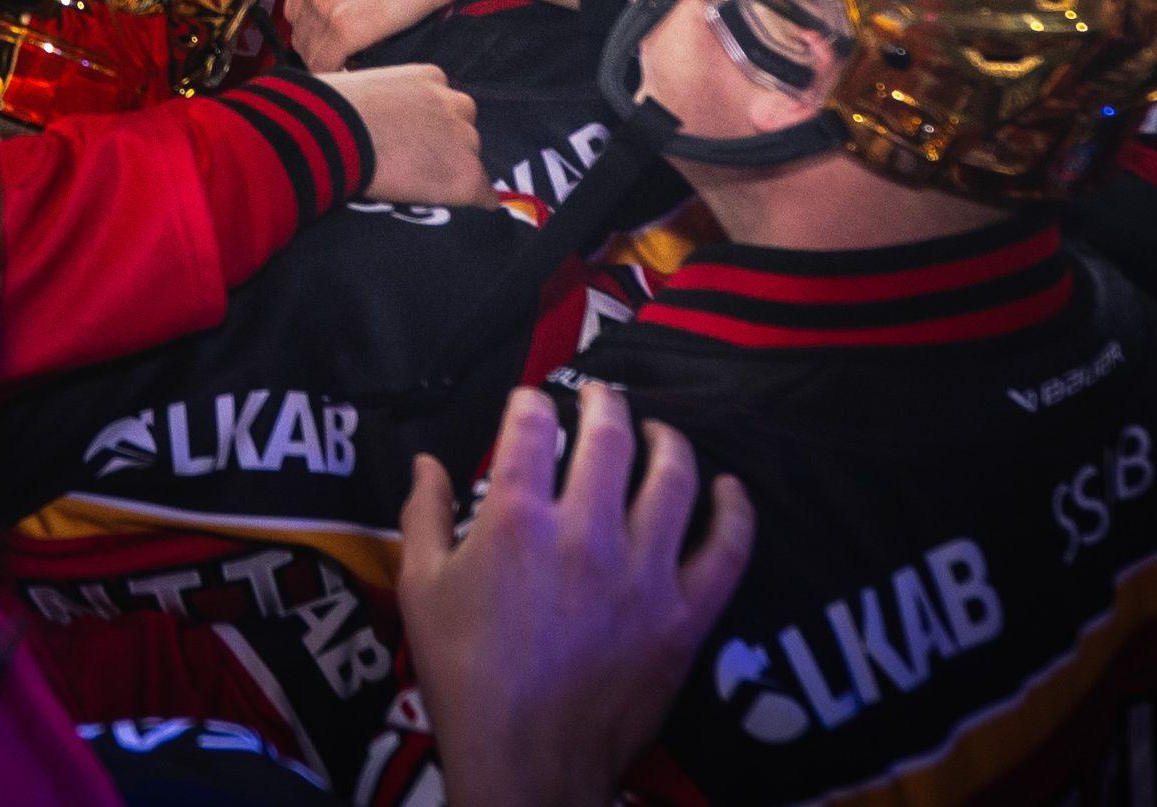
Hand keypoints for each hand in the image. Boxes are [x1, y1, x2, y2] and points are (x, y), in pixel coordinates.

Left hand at [287, 0, 488, 69]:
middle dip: (319, 49)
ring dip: (330, 63)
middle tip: (344, 58)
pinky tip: (359, 73)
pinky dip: (341, 74)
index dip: (313, 29)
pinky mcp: (346, 29)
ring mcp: (326, 7)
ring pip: (310, 53)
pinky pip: (327, 64)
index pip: (297, 9)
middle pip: (300, 34)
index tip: (329, 40)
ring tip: (355, 66)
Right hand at [316, 61, 483, 205]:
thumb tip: (361, 112)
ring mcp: (463, 140)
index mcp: (429, 77)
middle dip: (445, 143)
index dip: (428, 123)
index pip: (443, 102)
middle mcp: (454, 104)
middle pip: (463, 127)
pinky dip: (475, 201)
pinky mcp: (465, 175)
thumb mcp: (361, 87)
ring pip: (470, 158)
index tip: (411, 137)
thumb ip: (379, 97)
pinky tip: (463, 209)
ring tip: (425, 186)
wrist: (335, 133)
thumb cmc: (329, 109)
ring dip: (453, 168)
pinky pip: (482, 194)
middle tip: (416, 161)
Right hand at [397, 383, 754, 806]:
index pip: (532, 428)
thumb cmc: (465, 676)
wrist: (527, 760)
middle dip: (604, 404)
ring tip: (660, 433)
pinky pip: (727, 551)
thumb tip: (427, 463)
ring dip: (668, 442)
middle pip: (610, 438)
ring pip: (673, 480)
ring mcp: (643, 574)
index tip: (532, 403)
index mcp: (516, 520)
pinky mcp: (683, 616)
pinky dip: (734, 512)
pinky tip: (730, 490)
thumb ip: (423, 516)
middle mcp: (586, 533)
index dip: (531, 403)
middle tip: (601, 396)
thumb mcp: (421, 589)